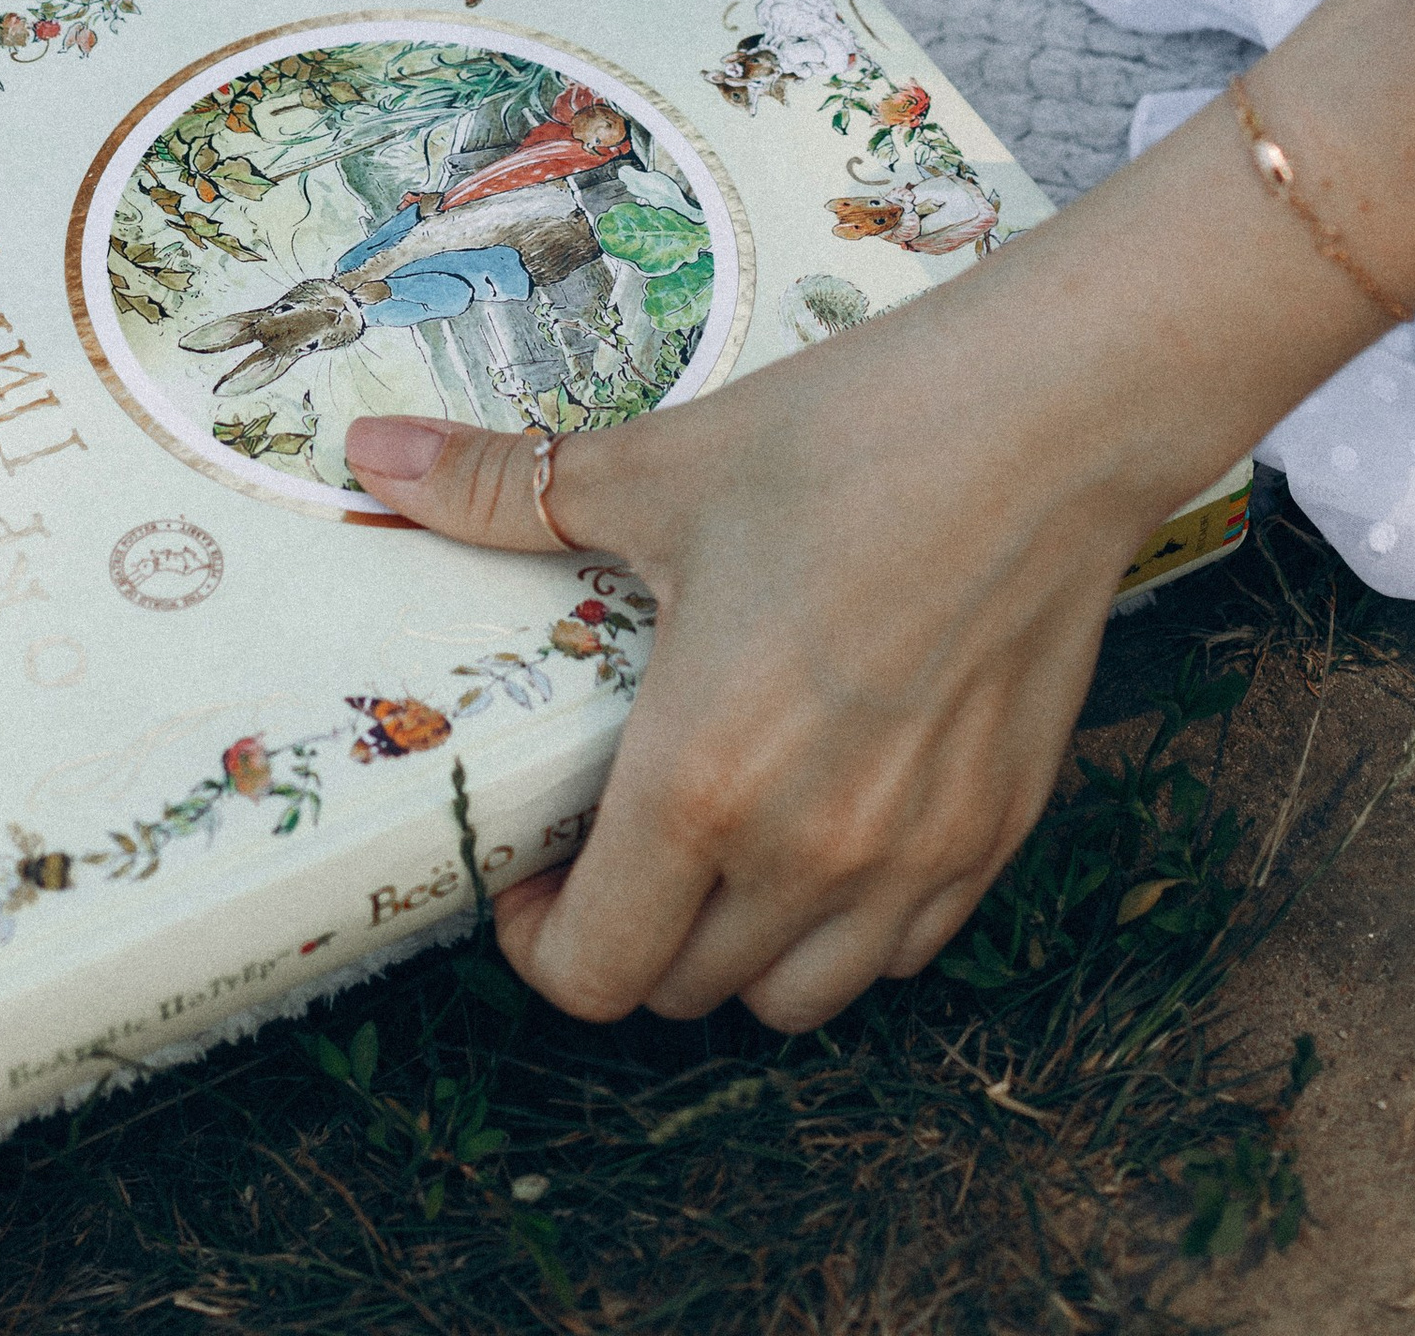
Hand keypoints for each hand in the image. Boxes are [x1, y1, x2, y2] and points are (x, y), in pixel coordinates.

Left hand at [343, 0, 1414, 1034]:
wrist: (1045, 421)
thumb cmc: (848, 439)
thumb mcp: (656, 469)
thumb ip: (502, 488)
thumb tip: (369, 455)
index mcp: (704, 778)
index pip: (598, 970)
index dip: (541, 943)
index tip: (530, 877)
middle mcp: (810, 852)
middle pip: (687, 987)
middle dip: (629, 930)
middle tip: (612, 836)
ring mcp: (915, 858)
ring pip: (798, 993)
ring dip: (738, 947)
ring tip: (714, 842)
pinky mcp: (996, 835)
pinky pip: (901, 947)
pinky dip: (849, 920)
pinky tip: (827, 817)